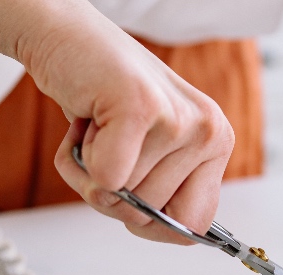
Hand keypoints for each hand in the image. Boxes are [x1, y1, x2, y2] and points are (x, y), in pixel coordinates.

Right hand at [20, 0, 233, 243]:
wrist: (66, 40)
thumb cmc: (104, 100)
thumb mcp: (146, 155)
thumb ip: (155, 199)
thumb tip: (148, 227)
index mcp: (216, 143)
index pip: (196, 224)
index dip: (155, 226)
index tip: (132, 197)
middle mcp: (207, 129)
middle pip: (152, 217)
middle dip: (114, 194)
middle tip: (108, 147)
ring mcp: (177, 117)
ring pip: (124, 199)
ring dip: (90, 172)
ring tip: (96, 129)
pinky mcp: (139, 107)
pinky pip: (105, 179)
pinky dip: (79, 162)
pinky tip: (85, 123)